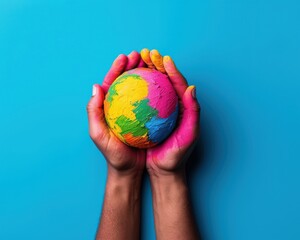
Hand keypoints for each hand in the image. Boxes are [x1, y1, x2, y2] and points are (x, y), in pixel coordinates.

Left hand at [86, 51, 146, 175]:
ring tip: (152, 63)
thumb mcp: (99, 134)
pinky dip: (155, 90)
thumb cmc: (113, 154)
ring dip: (145, 74)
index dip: (117, 68)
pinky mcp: (146, 118)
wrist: (128, 169)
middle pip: (127, 81)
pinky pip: (151, 101)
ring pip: (140, 88)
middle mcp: (121, 106)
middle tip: (141, 55)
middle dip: (132, 65)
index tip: (125, 57)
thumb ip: (94, 111)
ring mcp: (134, 111)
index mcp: (108, 107)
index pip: (112, 82)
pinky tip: (162, 83)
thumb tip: (96, 86)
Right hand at [140, 49, 200, 176]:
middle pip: (163, 80)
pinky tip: (126, 82)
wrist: (164, 169)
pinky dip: (134, 88)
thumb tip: (192, 87)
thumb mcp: (189, 135)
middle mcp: (170, 106)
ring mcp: (157, 111)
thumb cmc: (178, 154)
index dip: (171, 69)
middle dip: (156, 64)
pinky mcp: (146, 117)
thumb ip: (193, 111)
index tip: (163, 58)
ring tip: (137, 60)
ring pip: (151, 87)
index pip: (177, 83)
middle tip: (147, 53)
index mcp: (182, 107)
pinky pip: (139, 99)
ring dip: (144, 72)